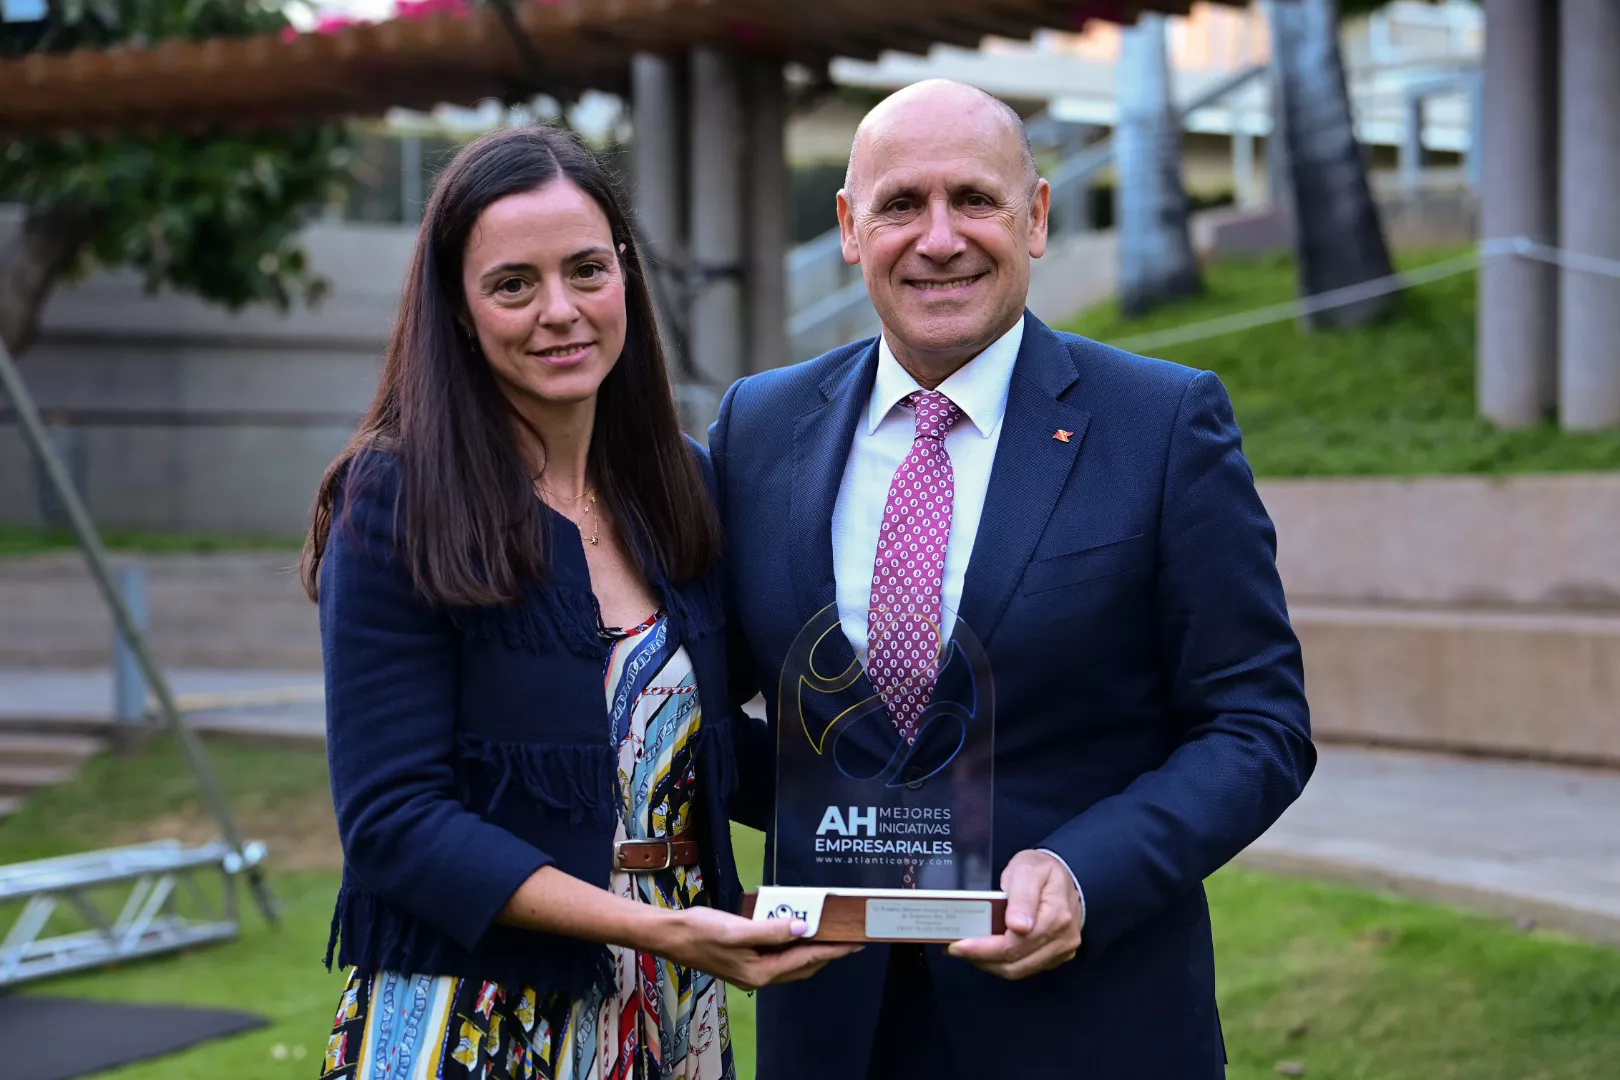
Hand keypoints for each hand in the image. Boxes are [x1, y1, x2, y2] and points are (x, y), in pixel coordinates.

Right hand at [657, 906, 862, 991]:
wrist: (671, 936)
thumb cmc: (701, 931)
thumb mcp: (738, 929)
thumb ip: (772, 930)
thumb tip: (805, 928)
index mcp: (761, 972)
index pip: (807, 959)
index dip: (833, 950)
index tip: (855, 942)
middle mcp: (760, 976)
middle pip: (804, 966)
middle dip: (828, 953)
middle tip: (850, 938)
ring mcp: (752, 970)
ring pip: (792, 963)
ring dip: (812, 950)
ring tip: (830, 935)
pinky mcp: (745, 961)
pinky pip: (779, 956)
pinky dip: (793, 946)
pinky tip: (796, 932)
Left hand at [947, 849, 1080, 979]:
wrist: (1065, 875)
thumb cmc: (1042, 870)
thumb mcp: (1027, 870)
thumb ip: (1022, 896)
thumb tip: (1018, 927)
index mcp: (1056, 917)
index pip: (1015, 944)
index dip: (984, 949)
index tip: (959, 945)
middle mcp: (1062, 939)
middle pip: (1015, 963)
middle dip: (981, 958)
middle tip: (956, 949)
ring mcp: (1061, 951)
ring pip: (1018, 970)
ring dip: (989, 964)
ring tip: (968, 951)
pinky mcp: (1055, 957)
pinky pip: (1025, 968)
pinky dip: (1002, 963)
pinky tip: (986, 951)